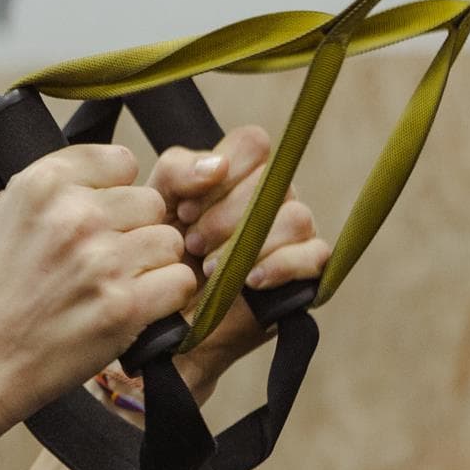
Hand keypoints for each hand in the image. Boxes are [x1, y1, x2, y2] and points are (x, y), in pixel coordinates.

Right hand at [0, 143, 197, 427]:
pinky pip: (179, 282)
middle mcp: (74, 214)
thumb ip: (56, 186)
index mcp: (42, 183)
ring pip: (170, 242)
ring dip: (152, 267)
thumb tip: (111, 171)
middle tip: (103, 265)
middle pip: (151, 203)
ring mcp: (101, 260)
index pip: (121, 161)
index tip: (97, 222)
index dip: (115, 194)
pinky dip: (164, 300)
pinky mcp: (123, 306)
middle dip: (135, 232)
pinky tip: (131, 310)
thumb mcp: (4, 216)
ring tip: (114, 288)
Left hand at [147, 125, 331, 385]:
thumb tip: (216, 165)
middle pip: (274, 179)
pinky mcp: (307, 273)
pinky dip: (280, 265)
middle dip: (226, 214)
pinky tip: (249, 280)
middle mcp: (274, 198)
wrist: (166, 325)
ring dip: (248, 242)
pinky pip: (315, 255)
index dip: (222, 170)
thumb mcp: (155, 207)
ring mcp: (296, 234)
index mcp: (240, 175)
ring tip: (208, 268)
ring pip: (295, 216)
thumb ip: (177, 172)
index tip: (186, 207)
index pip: (253, 143)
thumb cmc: (161, 259)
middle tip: (192, 243)